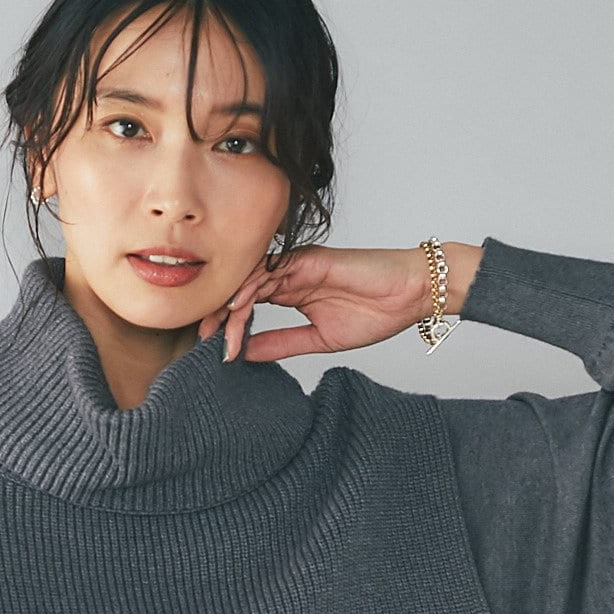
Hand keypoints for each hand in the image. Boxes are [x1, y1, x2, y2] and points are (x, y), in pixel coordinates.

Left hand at [197, 245, 432, 362]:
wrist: (410, 295)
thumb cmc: (375, 313)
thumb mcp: (318, 339)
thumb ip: (282, 344)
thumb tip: (245, 354)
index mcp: (289, 291)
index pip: (246, 304)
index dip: (227, 325)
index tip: (215, 352)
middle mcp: (288, 275)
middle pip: (240, 289)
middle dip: (218, 315)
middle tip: (203, 342)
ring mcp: (297, 265)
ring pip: (250, 279)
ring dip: (230, 306)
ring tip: (217, 333)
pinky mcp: (309, 259)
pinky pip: (272, 269)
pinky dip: (251, 286)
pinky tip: (237, 306)